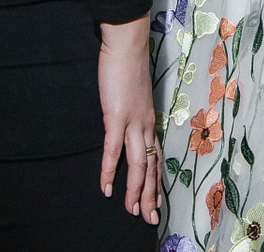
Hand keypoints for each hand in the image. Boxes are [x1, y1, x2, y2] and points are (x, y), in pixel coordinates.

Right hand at [97, 16, 161, 224]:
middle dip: (151, 195)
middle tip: (150, 218)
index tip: (158, 201)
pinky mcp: (116, 117)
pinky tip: (106, 188)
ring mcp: (133, 122)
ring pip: (138, 165)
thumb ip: (134, 109)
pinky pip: (113, 150)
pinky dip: (110, 171)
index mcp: (149, 120)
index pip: (157, 157)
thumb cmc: (128, 65)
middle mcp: (146, 125)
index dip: (157, 181)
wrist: (126, 45)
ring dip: (135, 191)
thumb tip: (127, 119)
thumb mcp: (135, 93)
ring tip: (133, 212)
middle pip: (152, 167)